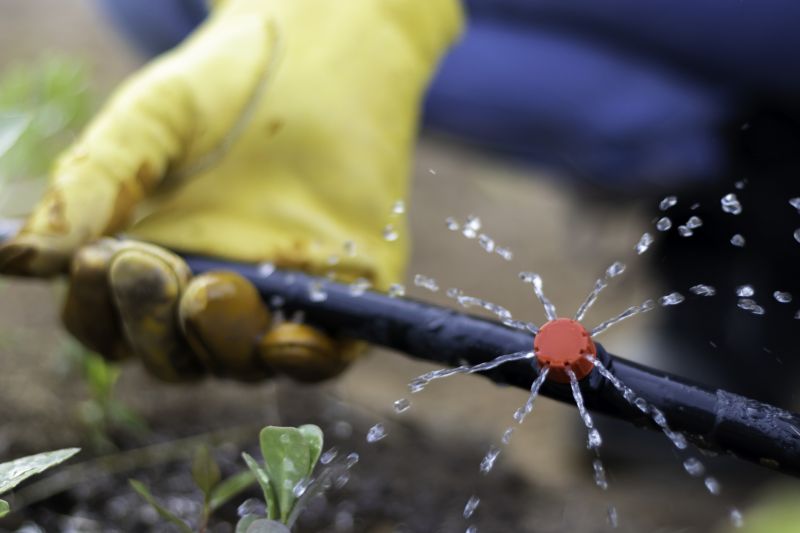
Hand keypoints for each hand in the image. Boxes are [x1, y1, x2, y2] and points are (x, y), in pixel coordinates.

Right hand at [0, 0, 461, 381]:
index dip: (100, 311)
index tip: (103, 260)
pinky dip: (308, 359)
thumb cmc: (223, 94)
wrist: (316, 62)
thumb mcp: (149, 125)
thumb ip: (95, 184)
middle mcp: (210, 299)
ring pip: (242, 362)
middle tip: (153, 265)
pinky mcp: (343, 295)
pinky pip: (328, 354)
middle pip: (172, 356)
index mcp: (152, 269)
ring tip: (208, 289)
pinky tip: (288, 340)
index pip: (112, 326)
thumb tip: (22, 258)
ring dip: (220, 341)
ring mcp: (278, 303)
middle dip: (155, 324)